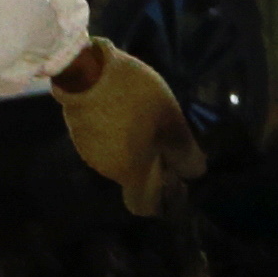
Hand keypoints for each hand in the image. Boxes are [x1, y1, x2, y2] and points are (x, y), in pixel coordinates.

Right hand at [51, 40, 205, 216]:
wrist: (88, 70)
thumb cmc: (135, 97)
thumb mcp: (171, 121)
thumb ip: (184, 152)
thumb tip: (195, 174)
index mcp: (130, 173)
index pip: (144, 206)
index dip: (162, 201)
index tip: (177, 183)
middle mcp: (108, 171)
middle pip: (135, 181)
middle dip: (155, 169)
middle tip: (172, 145)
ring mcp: (91, 153)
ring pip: (121, 162)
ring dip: (138, 152)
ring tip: (154, 124)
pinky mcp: (82, 135)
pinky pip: (108, 147)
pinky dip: (123, 139)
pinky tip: (132, 115)